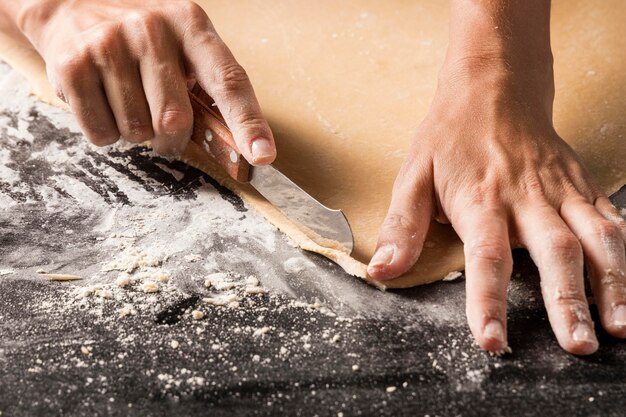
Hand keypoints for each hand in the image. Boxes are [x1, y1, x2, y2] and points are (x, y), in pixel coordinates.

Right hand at [15, 0, 275, 161]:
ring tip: (127, 101)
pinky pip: (102, 134)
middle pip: (175, 119)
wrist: (73, 6)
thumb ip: (211, 91)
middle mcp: (151, 28)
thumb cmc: (144, 40)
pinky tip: (104, 102)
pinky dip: (107, 133)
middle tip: (163, 127)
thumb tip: (247, 152)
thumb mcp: (184, 46)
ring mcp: (109, 44)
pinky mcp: (72, 65)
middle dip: (172, 139)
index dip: (247, 123)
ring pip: (136, 131)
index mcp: (191, 24)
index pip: (228, 82)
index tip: (262, 156)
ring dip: (136, 134)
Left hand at [368, 1, 625, 354]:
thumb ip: (402, 226)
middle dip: (568, 301)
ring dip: (613, 283)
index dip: (487, 300)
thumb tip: (382, 270)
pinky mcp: (582, 186)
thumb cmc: (448, 138)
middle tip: (579, 346)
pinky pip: (612, 220)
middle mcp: (527, 198)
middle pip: (553, 251)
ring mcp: (561, 191)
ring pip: (596, 238)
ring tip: (621, 327)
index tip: (491, 341)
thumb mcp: (413, 177)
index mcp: (480, 200)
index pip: (485, 256)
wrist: (494, 88)